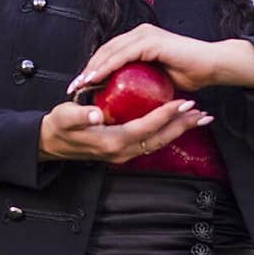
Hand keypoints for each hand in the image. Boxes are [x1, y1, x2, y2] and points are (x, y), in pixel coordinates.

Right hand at [39, 96, 213, 165]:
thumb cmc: (59, 128)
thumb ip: (80, 116)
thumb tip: (96, 115)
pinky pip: (152, 141)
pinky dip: (168, 131)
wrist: (51, 143)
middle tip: (202, 113)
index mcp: (111, 142)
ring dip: (179, 130)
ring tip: (198, 117)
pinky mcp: (125, 148)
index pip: (145, 128)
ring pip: (159, 142)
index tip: (181, 102)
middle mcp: (122, 151)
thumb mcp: (64, 118)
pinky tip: (177, 121)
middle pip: (160, 139)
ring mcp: (125, 152)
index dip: (164, 115)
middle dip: (182, 126)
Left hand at [66, 23, 218, 96]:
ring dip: (92, 69)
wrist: (214, 66)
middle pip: (105, 50)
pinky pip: (122, 55)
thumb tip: (129, 99)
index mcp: (140, 39)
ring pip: (110, 51)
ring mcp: (145, 34)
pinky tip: (95, 79)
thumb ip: (142, 82)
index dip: (93, 68)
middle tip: (73, 87)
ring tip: (80, 85)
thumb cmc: (192, 73)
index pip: (110, 53)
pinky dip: (106, 67)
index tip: (80, 87)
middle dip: (87, 69)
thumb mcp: (159, 80)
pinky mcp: (150, 41)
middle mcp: (140, 33)